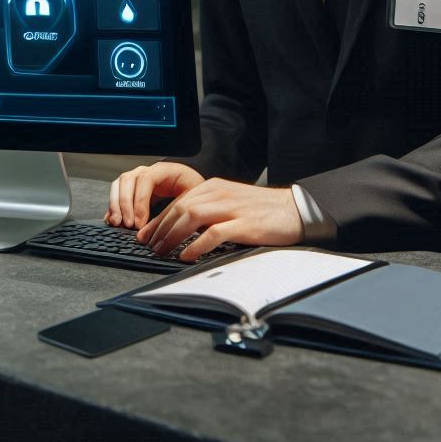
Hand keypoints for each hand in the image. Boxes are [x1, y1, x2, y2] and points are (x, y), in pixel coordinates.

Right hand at [105, 162, 204, 228]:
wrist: (195, 190)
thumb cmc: (194, 193)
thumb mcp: (190, 200)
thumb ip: (172, 211)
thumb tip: (151, 229)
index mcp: (164, 170)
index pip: (146, 179)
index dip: (140, 200)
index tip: (140, 222)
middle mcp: (148, 171)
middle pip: (128, 179)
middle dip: (125, 204)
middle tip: (128, 224)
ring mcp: (138, 179)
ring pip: (119, 184)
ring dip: (115, 204)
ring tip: (117, 223)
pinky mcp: (133, 190)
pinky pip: (117, 194)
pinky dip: (113, 207)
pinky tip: (112, 219)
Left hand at [137, 179, 304, 261]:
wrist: (294, 209)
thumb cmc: (262, 209)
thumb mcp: (231, 202)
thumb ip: (209, 209)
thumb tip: (183, 227)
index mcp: (214, 186)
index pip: (178, 202)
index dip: (159, 219)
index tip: (146, 235)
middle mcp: (219, 193)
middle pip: (180, 208)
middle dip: (160, 229)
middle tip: (150, 247)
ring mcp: (231, 207)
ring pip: (191, 217)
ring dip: (173, 236)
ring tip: (163, 251)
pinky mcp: (243, 224)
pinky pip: (213, 233)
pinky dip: (196, 245)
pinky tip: (187, 255)